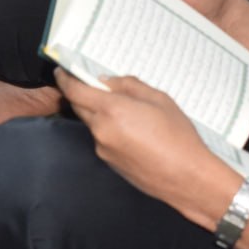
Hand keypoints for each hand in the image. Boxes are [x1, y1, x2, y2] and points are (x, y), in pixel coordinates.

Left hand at [55, 70, 234, 214]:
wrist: (186, 177)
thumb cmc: (178, 136)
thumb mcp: (159, 99)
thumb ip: (129, 85)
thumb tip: (108, 82)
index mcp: (112, 110)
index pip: (75, 91)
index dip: (65, 79)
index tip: (63, 71)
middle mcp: (101, 130)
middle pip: (79, 107)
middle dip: (83, 94)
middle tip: (99, 87)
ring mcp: (103, 149)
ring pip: (92, 123)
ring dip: (100, 113)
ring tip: (130, 113)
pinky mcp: (108, 162)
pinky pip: (102, 139)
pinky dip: (109, 130)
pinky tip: (134, 132)